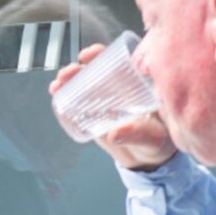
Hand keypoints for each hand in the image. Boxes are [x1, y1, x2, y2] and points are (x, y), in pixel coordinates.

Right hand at [50, 44, 175, 170]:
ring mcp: (104, 102)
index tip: (89, 55)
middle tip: (68, 73)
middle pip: (95, 71)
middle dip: (78, 68)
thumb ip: (138, 134)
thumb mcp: (153, 137)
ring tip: (57, 85)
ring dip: (68, 81)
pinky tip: (56, 94)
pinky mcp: (93, 115)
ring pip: (83, 85)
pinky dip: (66, 98)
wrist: (148, 160)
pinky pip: (78, 103)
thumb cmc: (159, 141)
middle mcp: (117, 89)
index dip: (101, 54)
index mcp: (136, 85)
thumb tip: (114, 133)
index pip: (117, 62)